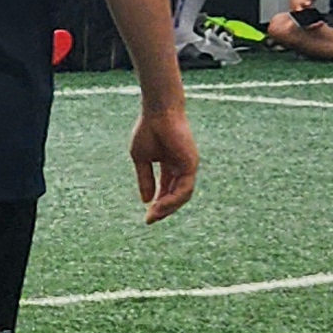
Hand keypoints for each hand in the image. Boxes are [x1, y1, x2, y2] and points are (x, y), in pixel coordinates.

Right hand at [130, 101, 197, 221]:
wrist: (158, 112)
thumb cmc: (148, 130)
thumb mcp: (141, 159)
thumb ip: (145, 179)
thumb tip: (146, 200)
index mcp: (170, 166)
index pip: (166, 190)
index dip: (157, 204)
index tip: (146, 217)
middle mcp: (182, 168)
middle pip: (176, 196)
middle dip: (164, 210)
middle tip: (150, 220)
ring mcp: (188, 166)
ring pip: (182, 195)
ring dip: (168, 207)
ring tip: (154, 215)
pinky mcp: (191, 164)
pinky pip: (184, 188)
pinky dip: (173, 199)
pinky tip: (161, 205)